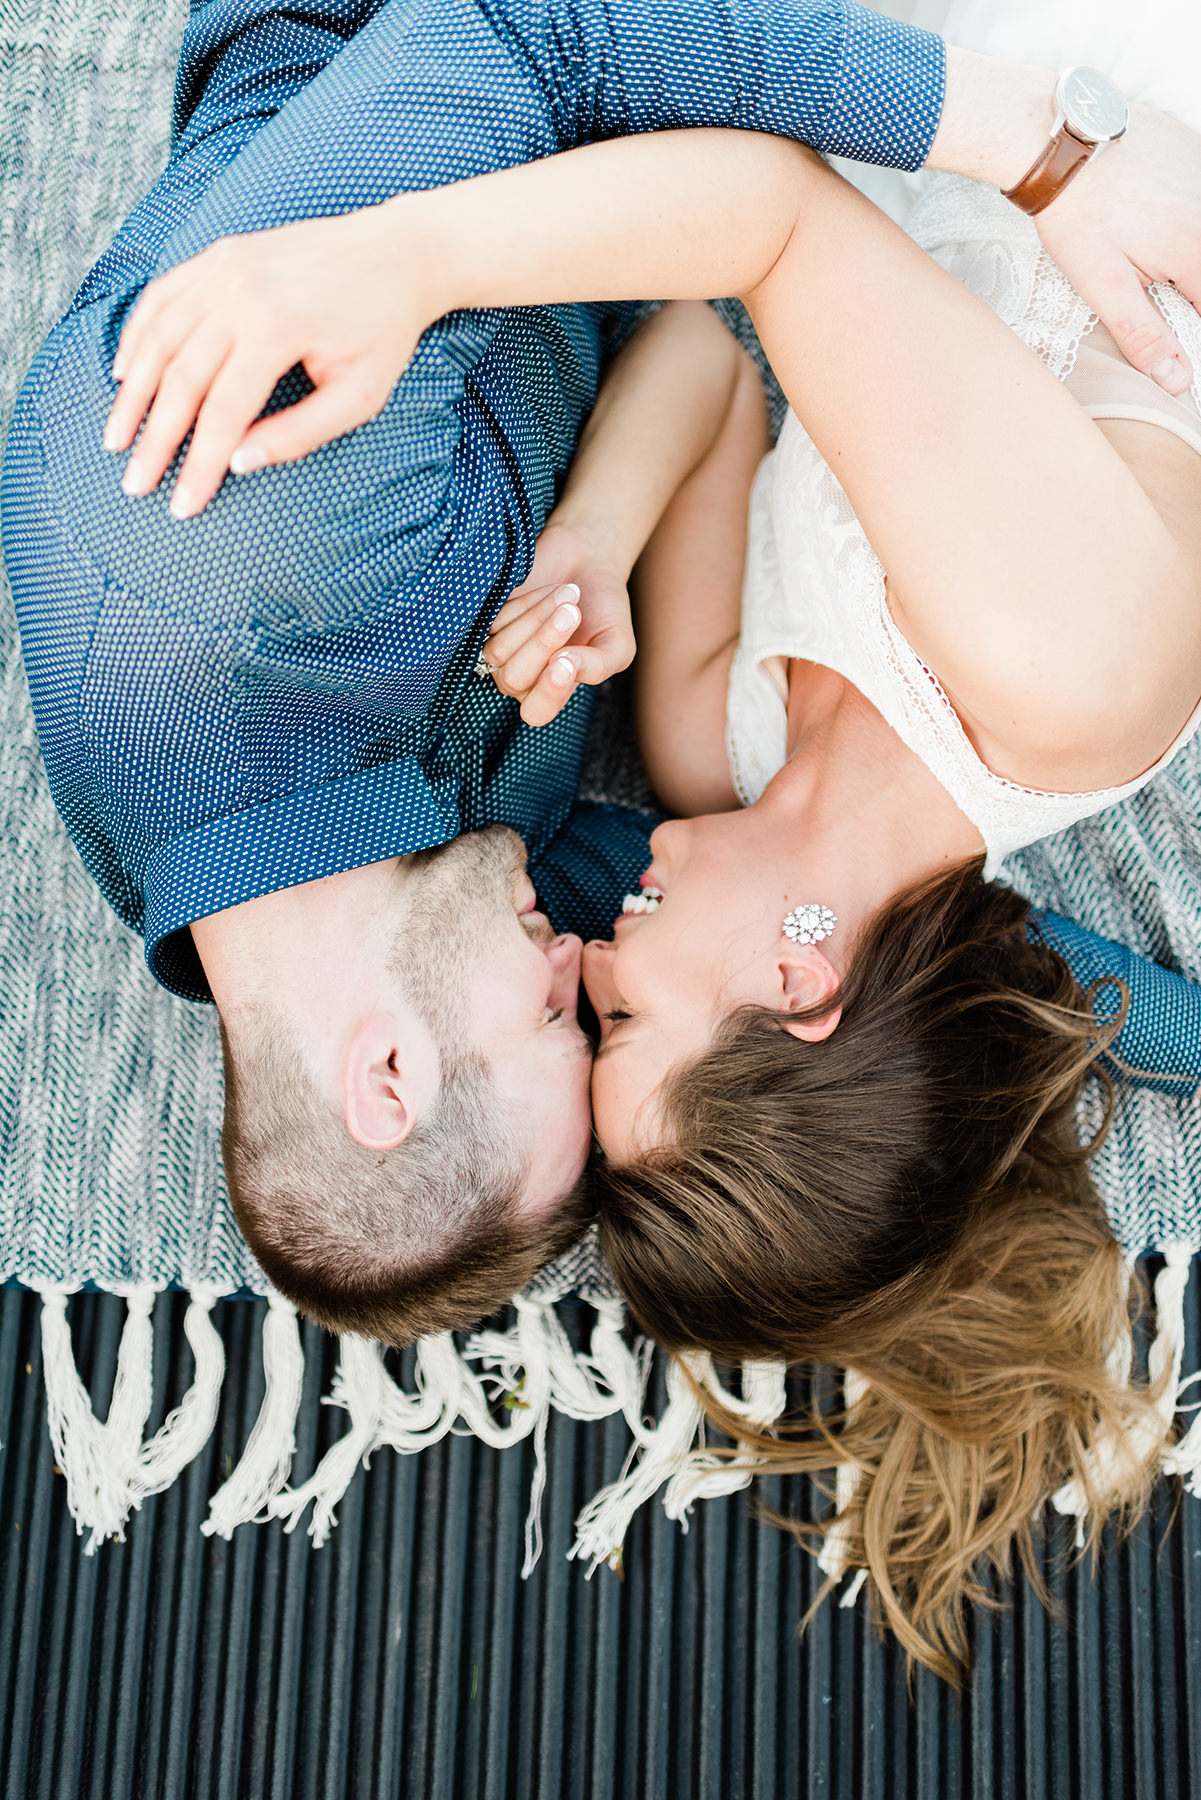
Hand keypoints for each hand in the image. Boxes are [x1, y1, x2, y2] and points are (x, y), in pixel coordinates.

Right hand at [103, 201, 426, 516]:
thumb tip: (239, 464)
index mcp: (277, 326)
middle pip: (180, 378)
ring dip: (132, 392)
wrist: (394, 255)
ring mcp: (223, 267)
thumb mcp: (360, 395)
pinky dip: (137, 337)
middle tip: (134, 484)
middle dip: (154, 439)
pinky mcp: (217, 255)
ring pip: (159, 337)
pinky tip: (123, 374)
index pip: (223, 412)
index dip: (198, 464)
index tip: (181, 506)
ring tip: (117, 437)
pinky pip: (161, 298)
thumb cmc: (382, 333)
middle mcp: (239, 291)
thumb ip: (301, 433)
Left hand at [482, 520, 635, 726]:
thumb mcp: (617, 645)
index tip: (566, 658)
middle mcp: (522, 677)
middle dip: (544, 643)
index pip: (536, 712)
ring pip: (500, 650)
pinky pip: (494, 623)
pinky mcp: (489, 621)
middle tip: (573, 612)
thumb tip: (567, 667)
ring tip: (569, 595)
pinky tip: (551, 591)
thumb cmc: (605, 611)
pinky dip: (526, 603)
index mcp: (552, 691)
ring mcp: (501, 650)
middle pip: (515, 679)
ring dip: (536, 619)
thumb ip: (599, 667)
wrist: (589, 565)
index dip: (548, 691)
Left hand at [1033, 103, 1200, 394]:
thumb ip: (1143, 334)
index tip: (1177, 326)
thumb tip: (1177, 379)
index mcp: (1194, 248)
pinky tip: (1148, 207)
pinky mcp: (1194, 147)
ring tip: (1140, 237)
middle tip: (1151, 282)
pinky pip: (1197, 192)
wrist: (1058, 138)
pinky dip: (1181, 209)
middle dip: (1184, 285)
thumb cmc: (1074, 212)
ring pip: (1199, 229)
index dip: (1191, 324)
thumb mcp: (1102, 285)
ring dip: (1180, 247)